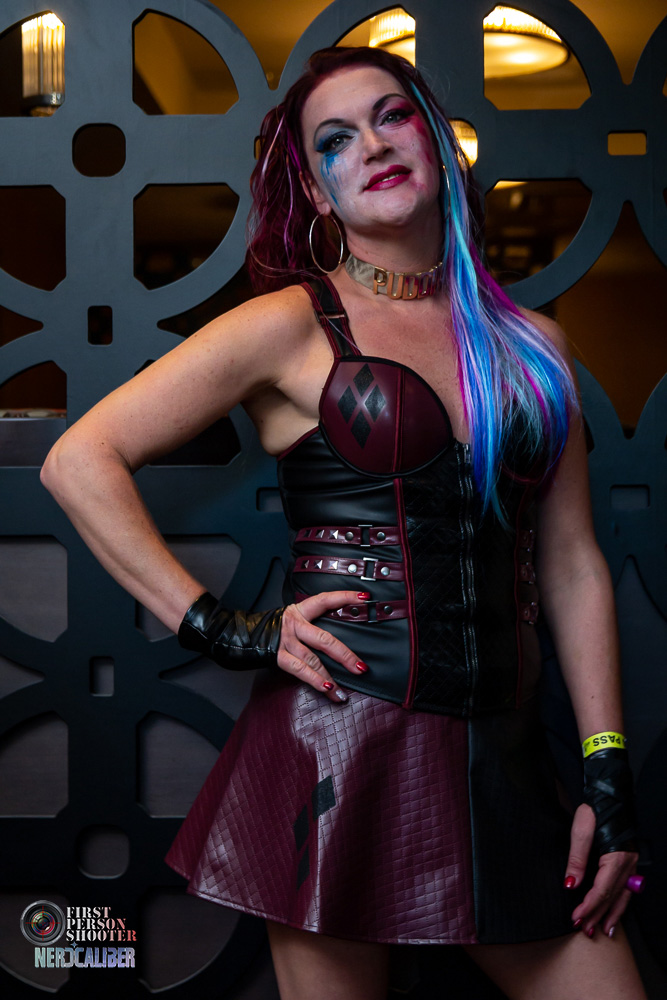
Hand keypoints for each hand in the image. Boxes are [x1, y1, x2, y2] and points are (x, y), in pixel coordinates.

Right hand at [277, 590, 370, 702]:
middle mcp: (294, 624)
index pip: (326, 600)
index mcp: (300, 611)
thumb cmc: (278, 628)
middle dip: (344, 655)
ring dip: (330, 677)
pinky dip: (314, 680)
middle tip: (361, 667)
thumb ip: (314, 623)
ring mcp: (286, 641)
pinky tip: (327, 689)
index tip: (364, 598)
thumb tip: (344, 636)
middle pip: (324, 639)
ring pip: (313, 659)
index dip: (344, 597)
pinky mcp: (278, 656)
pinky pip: (300, 669)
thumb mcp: (296, 619)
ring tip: (343, 691)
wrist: (247, 636)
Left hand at [565, 802, 638, 937]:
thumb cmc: (595, 808)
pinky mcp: (629, 862)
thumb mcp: (581, 830)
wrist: (610, 794)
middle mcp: (627, 864)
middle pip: (611, 897)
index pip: (601, 890)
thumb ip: (576, 859)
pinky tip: (615, 913)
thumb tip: (570, 885)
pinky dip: (620, 904)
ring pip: (622, 897)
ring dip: (611, 914)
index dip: (588, 907)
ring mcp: (631, 864)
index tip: (576, 918)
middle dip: (597, 915)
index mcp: (616, 857)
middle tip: (583, 929)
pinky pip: (627, 890)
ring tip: (602, 930)